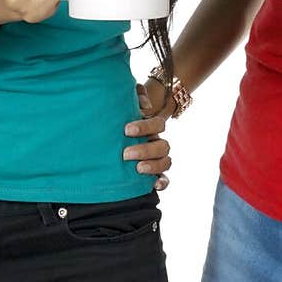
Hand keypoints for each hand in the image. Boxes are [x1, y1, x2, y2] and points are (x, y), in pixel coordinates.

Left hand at [123, 77, 174, 191]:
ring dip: (154, 166)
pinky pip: (165, 179)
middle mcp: (157, 143)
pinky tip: (154, 184)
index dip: (145, 127)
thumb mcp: (126, 108)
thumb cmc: (121, 123)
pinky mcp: (154, 175)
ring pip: (166, 162)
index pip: (158, 124)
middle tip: (126, 154)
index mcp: (152, 127)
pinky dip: (162, 182)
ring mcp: (157, 159)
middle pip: (163, 146)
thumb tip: (142, 100)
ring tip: (137, 168)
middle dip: (145, 150)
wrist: (115, 139)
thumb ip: (135, 97)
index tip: (126, 130)